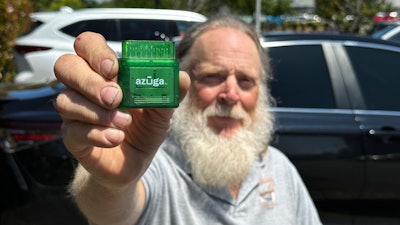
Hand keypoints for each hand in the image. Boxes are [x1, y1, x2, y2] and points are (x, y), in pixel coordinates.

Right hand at [54, 32, 189, 186]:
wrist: (136, 162)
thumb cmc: (145, 128)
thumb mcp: (162, 109)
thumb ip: (170, 92)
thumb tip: (180, 77)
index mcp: (105, 72)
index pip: (87, 45)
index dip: (96, 52)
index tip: (114, 68)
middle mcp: (84, 88)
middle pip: (66, 66)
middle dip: (90, 81)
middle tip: (115, 97)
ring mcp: (75, 113)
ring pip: (65, 101)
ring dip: (97, 112)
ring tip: (125, 123)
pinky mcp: (73, 138)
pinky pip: (73, 131)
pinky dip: (97, 134)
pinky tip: (116, 138)